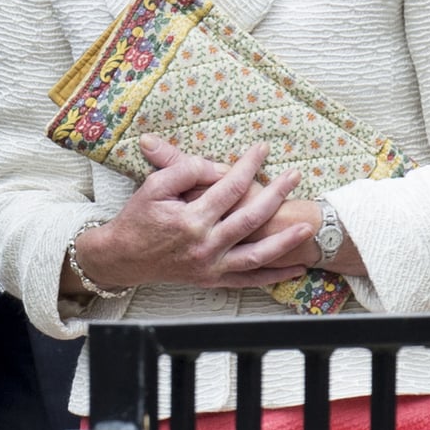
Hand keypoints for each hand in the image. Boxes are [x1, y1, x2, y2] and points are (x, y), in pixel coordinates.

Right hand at [67, 135, 313, 294]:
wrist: (122, 257)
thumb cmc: (138, 218)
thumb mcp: (154, 185)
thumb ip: (185, 170)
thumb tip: (217, 166)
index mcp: (190, 220)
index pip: (229, 187)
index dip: (248, 165)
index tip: (263, 148)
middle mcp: (204, 246)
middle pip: (250, 218)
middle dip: (276, 195)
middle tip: (294, 176)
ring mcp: (210, 267)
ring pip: (257, 256)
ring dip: (284, 241)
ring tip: (306, 226)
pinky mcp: (212, 280)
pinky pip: (249, 280)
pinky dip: (273, 276)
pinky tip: (294, 269)